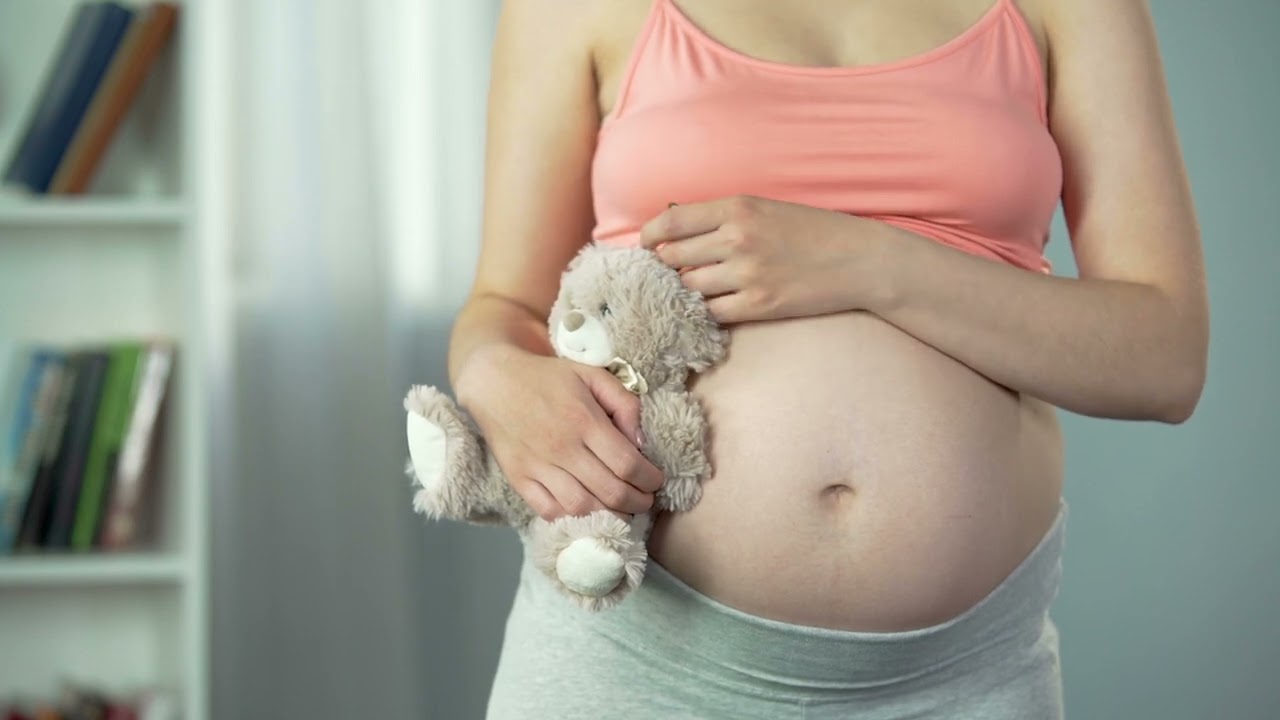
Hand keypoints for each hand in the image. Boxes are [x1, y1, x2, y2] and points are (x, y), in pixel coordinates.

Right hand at [455, 345, 664, 520]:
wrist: (493, 382)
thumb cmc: (548, 377)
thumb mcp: (592, 375)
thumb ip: (625, 403)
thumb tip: (642, 442)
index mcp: (584, 420)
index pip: (628, 464)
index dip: (649, 480)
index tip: (656, 481)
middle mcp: (562, 447)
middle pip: (610, 491)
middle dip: (637, 503)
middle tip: (645, 501)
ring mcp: (538, 466)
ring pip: (583, 508)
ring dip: (610, 517)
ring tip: (622, 511)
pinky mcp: (519, 479)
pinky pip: (549, 512)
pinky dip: (573, 519)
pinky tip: (589, 513)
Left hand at [640, 195, 878, 322]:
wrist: (859, 260)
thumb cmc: (813, 231)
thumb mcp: (766, 208)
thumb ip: (723, 218)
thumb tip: (674, 231)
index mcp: (738, 208)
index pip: (670, 222)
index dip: (649, 236)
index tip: (647, 245)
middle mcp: (737, 238)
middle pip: (673, 257)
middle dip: (666, 266)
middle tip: (673, 271)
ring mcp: (747, 274)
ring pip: (689, 287)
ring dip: (688, 290)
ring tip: (700, 288)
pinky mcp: (758, 305)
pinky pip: (712, 312)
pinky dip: (708, 311)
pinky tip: (717, 305)